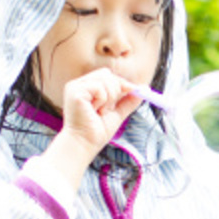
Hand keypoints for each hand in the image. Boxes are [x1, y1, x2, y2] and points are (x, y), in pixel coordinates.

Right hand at [42, 69, 142, 189]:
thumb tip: (144, 89)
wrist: (85, 144)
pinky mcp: (74, 91)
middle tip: (109, 108)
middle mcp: (78, 84)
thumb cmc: (96, 132)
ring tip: (99, 111)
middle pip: (107, 74)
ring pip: (105, 79)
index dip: (122, 83)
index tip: (136, 90)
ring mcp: (75, 87)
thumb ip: (127, 101)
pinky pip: (99, 87)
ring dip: (110, 98)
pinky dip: (102, 101)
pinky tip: (94, 111)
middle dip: (116, 90)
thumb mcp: (116, 113)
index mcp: (86, 88)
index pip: (107, 76)